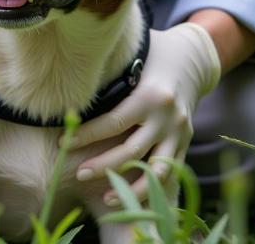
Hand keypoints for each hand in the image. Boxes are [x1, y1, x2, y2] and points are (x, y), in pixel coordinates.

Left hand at [72, 23, 220, 203]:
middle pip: (131, 150)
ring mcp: (179, 132)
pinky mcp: (185, 141)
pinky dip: (151, 186)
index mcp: (150, 95)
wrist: (191, 58)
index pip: (113, 122)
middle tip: (78, 173)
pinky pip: (170, 171)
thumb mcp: (132, 59)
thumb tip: (70, 90)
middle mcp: (166, 117)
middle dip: (102, 165)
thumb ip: (111, 78)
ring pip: (154, 170)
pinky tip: (132, 196)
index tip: (63, 142)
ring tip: (106, 199)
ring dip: (130, 188)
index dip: (87, 135)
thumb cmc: (150, 54)